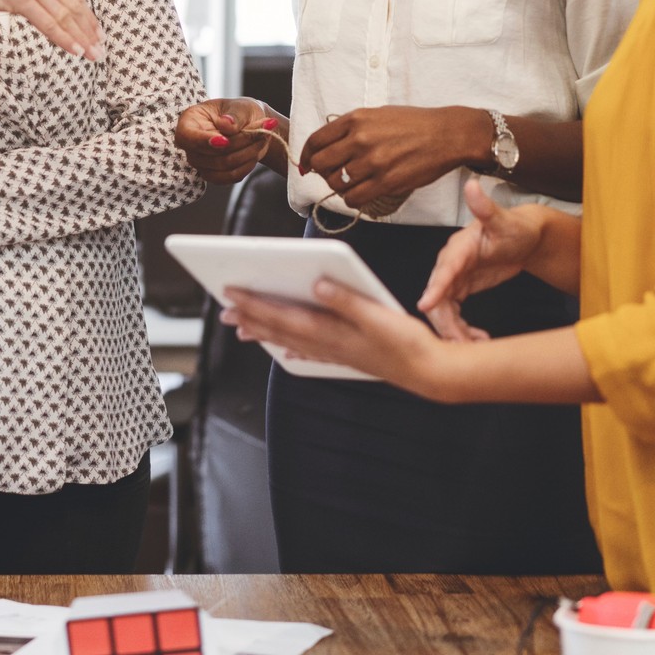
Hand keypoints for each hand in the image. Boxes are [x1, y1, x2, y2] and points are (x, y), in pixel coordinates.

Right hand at [0, 0, 102, 61]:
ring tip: (91, 55)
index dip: (87, 16)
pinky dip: (62, 37)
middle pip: (72, 4)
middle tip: (100, 51)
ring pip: (63, 14)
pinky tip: (74, 50)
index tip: (98, 35)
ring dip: (80, 37)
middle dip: (88, 30)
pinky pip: (47, 20)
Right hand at [174, 98, 282, 182]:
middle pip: (211, 154)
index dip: (203, 141)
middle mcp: (190, 145)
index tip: (225, 141)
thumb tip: (226, 125)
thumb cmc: (240, 112)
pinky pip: (231, 176)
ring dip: (248, 153)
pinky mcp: (213, 175)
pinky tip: (256, 150)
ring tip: (263, 136)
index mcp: (189, 121)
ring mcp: (200, 162)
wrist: (250, 125)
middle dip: (240, 142)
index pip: (186, 136)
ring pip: (224, 166)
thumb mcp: (240, 106)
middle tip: (263, 127)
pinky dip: (248, 165)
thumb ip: (234, 115)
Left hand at [222, 280, 446, 398]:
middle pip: (280, 329)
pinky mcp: (347, 357)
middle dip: (250, 317)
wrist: (430, 372)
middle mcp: (327, 344)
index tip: (231, 292)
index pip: (282, 315)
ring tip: (242, 328)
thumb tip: (316, 282)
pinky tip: (287, 352)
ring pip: (291, 341)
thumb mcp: (378, 315)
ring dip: (265, 333)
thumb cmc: (407, 342)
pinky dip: (293, 349)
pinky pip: (311, 352)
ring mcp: (336, 353)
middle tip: (223, 308)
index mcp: (331, 331)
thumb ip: (346, 299)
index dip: (255, 303)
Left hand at [298, 106, 489, 210]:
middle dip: (322, 172)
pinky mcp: (386, 182)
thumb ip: (351, 127)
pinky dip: (353, 199)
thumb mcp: (377, 114)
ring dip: (339, 187)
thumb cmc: (414, 123)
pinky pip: (354, 199)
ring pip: (336, 184)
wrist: (447, 134)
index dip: (306, 155)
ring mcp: (373, 162)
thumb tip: (327, 144)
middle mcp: (360, 139)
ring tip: (352, 182)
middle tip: (333, 173)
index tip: (307, 163)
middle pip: (320, 164)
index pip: (315, 141)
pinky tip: (361, 192)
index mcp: (355, 119)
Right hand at [417, 178, 554, 341]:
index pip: (444, 270)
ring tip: (474, 344)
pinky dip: (462, 329)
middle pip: (439, 297)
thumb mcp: (503, 219)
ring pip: (444, 310)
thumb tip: (473, 186)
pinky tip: (477, 339)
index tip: (426, 305)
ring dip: (455, 331)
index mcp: (458, 248)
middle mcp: (450, 264)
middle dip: (446, 322)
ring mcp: (454, 278)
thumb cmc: (515, 227)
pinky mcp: (460, 288)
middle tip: (462, 343)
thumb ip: (485, 207)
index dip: (435, 288)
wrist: (524, 238)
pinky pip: (453, 314)